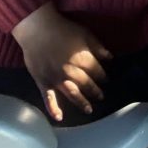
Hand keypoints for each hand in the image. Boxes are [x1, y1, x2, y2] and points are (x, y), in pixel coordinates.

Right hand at [12, 3, 112, 120]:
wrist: (37, 29)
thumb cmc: (63, 29)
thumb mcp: (85, 34)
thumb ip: (98, 47)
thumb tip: (111, 58)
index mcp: (83, 59)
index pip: (97, 72)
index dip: (103, 76)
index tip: (106, 80)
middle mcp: (71, 72)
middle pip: (86, 84)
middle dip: (95, 91)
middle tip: (101, 96)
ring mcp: (56, 79)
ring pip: (72, 94)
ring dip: (81, 103)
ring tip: (89, 110)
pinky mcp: (43, 82)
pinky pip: (48, 98)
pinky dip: (53, 109)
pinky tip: (60, 118)